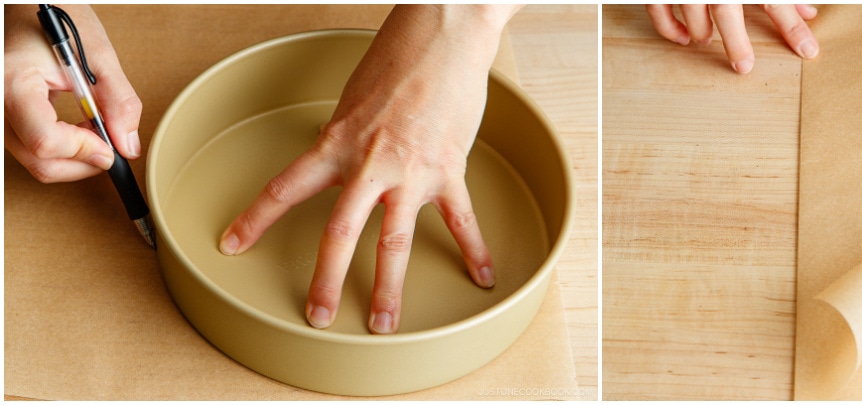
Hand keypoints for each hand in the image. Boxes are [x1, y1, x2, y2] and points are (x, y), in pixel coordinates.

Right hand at [4, 4, 142, 182]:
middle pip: (39, 160)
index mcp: (13, 83)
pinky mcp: (5, 118)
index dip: (84, 151)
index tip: (111, 147)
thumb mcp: (98, 56)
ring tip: (95, 129)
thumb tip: (127, 144)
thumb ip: (119, 102)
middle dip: (83, 162)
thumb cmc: (58, 22)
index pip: (45, 140)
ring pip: (35, 160)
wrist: (28, 8)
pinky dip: (61, 149)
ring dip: (74, 157)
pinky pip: (30, 149)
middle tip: (111, 146)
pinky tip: (78, 128)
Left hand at [219, 5, 519, 333]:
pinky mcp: (448, 170)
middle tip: (317, 315)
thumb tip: (346, 166)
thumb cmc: (398, 60)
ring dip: (389, 289)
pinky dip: (473, 250)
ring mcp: (410, 172)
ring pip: (394, 242)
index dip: (255, 219)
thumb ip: (347, 140)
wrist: (442, 39)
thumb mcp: (354, 101)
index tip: (232, 244)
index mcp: (338, 144)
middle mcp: (369, 165)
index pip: (285, 188)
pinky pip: (460, 220)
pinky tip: (481, 276)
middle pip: (339, 234)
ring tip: (385, 322)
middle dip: (326, 280)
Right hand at [646, 4, 819, 73]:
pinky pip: (659, 8)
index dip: (792, 26)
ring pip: (693, 11)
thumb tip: (807, 10)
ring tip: (705, 39)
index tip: (807, 49)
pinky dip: (669, 27)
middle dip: (737, 42)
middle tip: (744, 66)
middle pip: (727, 10)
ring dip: (700, 31)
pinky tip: (682, 37)